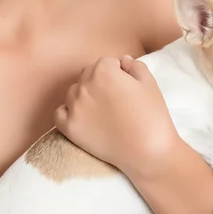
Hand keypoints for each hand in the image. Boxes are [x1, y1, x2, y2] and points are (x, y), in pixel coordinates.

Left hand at [54, 55, 180, 179]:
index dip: (118, 72)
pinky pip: (60, 113)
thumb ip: (134, 65)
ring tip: (102, 111)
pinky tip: (82, 117)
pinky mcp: (69, 127)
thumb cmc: (152, 115)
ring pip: (74, 92)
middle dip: (100, 81)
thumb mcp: (149, 82)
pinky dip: (68, 112)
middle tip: (116, 99)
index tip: (127, 86)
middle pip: (88, 74)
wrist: (147, 152)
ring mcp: (74, 107)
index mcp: (104, 71)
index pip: (106, 63)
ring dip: (85, 95)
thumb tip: (122, 61)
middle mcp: (84, 85)